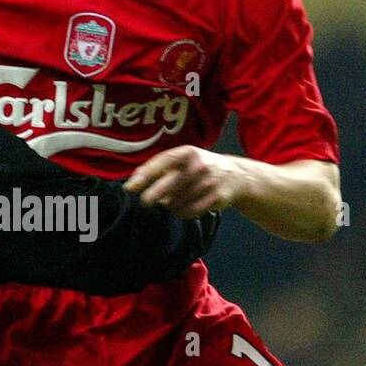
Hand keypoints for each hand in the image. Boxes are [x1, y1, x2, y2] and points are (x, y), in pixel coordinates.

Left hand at [124, 145, 244, 216]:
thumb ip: (158, 167)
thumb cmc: (199, 167)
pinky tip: (182, 208)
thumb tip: (131, 185)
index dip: (145, 175)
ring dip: (169, 206)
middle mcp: (199, 166)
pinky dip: (181, 213)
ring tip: (171, 203)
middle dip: (152, 197)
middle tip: (144, 203)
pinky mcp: (216, 198)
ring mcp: (209, 183)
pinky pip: (189, 212)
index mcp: (188, 152)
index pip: (162, 162)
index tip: (130, 188)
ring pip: (177, 203)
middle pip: (168, 186)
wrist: (236, 175)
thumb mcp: (182, 159)